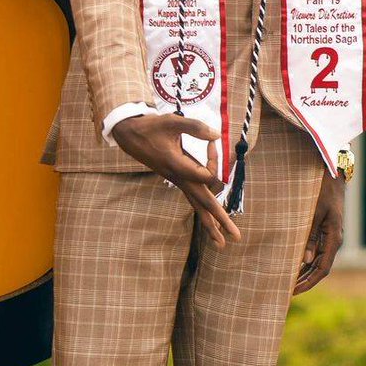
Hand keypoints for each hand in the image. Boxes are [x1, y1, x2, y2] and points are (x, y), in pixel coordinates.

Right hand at [111, 113, 241, 247]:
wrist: (128, 135)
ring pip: (196, 205)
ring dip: (210, 223)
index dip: (214, 159)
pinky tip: (207, 219)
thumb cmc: (150, 127)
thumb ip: (195, 127)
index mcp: (178, 166)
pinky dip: (201, 210)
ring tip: (221, 243)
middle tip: (237, 237)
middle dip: (220, 220)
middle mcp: (178, 178)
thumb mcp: (171, 122)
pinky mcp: (176, 179)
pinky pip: (191, 198)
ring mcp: (177, 180)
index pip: (206, 175)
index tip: (212, 141)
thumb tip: (216, 135)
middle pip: (203, 203)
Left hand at [293, 171, 344, 294]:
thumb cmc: (322, 191)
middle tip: (286, 291)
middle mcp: (333, 241)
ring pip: (317, 260)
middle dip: (305, 281)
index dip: (308, 282)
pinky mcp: (325, 229)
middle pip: (319, 268)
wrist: (332, 175)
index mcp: (334, 239)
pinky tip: (294, 262)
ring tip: (288, 281)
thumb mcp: (315, 212)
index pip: (322, 269)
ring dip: (304, 271)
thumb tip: (305, 260)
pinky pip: (316, 249)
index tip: (294, 291)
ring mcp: (330, 236)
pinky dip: (305, 258)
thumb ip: (310, 236)